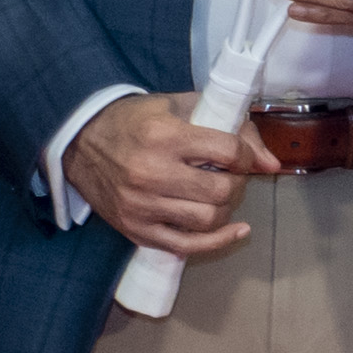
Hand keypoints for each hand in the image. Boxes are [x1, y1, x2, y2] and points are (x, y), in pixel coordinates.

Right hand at [66, 96, 278, 259]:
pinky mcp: (136, 229)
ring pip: (208, 219)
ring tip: (220, 195)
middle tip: (232, 176)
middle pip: (221, 191)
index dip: (246, 156)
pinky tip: (235, 230)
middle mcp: (152, 172)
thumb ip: (230, 126)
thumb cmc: (135, 120)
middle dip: (238, 184)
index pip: (228, 152)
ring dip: (226, 208)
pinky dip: (218, 241)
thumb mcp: (180, 106)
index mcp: (164, 135)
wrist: (81, 141)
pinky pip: (186, 246)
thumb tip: (271, 163)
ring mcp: (143, 205)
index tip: (243, 157)